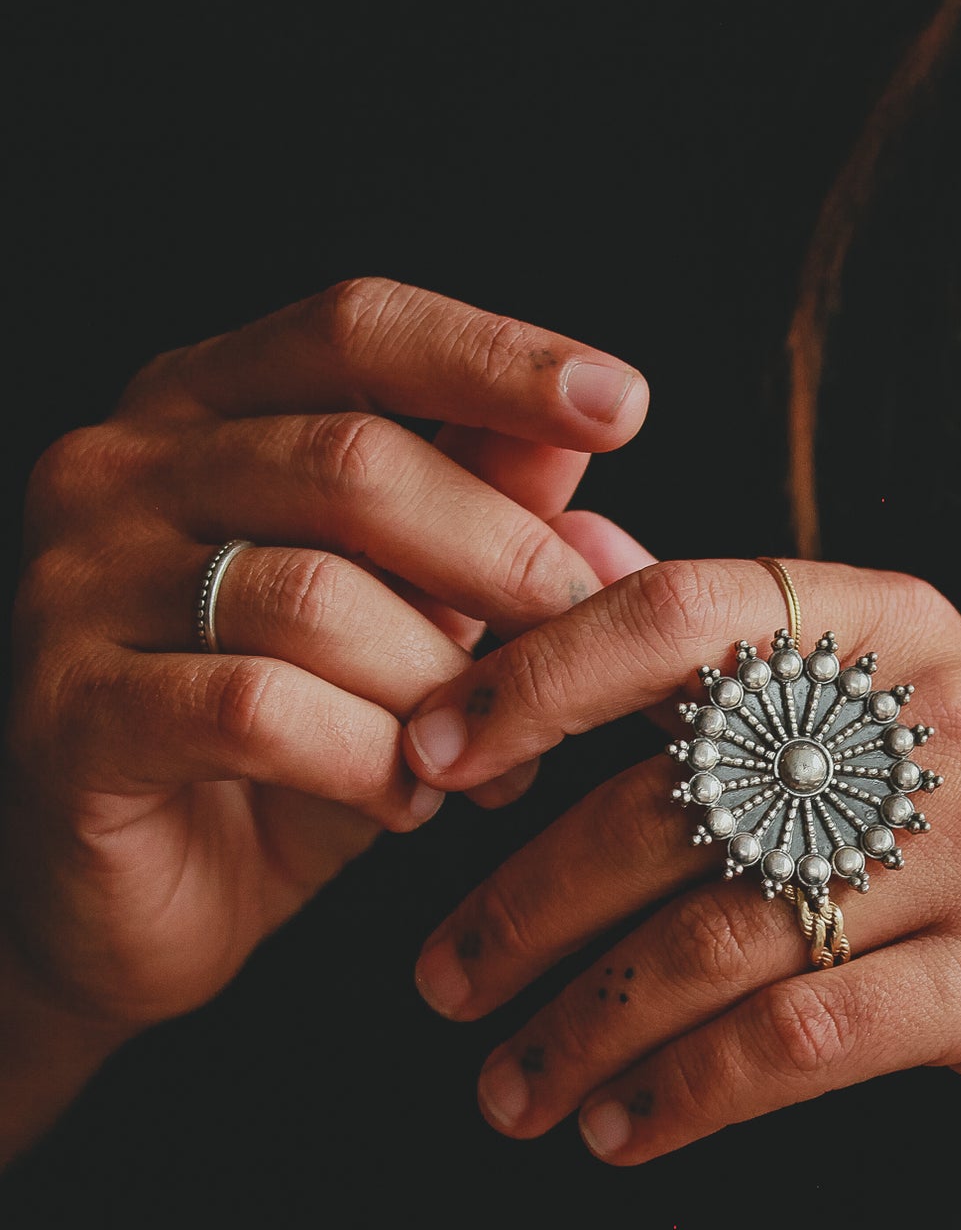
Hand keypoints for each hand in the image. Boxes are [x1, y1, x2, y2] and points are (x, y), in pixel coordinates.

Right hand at [2, 278, 651, 1042]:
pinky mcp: (68, 709)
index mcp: (203, 403)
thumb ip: (482, 521)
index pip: (356, 330)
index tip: (622, 402)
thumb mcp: (403, 617)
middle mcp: (121, 466)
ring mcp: (77, 583)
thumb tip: (595, 468)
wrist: (140, 899)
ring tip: (493, 757)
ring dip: (439, 683)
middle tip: (582, 641)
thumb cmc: (286, 742)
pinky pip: (256, 709)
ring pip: (313, 595)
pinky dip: (365, 758)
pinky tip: (408, 802)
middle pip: (352, 460)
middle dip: (500, 556)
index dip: (494, 359)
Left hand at [404, 559, 960, 1173]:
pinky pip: (798, 1039)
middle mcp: (939, 714)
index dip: (533, 676)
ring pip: (718, 938)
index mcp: (888, 628)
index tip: (423, 759)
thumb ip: (731, 644)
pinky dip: (685, 1095)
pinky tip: (621, 1133)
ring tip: (507, 1092)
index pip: (682, 612)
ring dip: (585, 1026)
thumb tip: (569, 543)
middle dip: (525, 903)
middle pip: (672, 800)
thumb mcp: (890, 713)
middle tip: (439, 982)